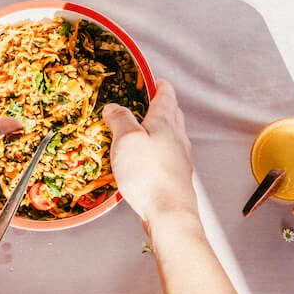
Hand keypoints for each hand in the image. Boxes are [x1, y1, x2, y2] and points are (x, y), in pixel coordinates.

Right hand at [103, 80, 197, 227]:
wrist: (169, 212)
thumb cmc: (149, 175)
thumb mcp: (126, 140)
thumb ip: (120, 120)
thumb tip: (113, 107)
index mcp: (165, 122)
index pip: (166, 96)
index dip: (160, 85)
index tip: (156, 80)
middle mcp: (177, 138)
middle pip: (173, 115)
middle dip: (163, 106)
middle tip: (152, 101)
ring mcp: (179, 159)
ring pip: (172, 136)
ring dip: (162, 129)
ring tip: (146, 130)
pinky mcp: (176, 178)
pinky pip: (168, 157)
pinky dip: (159, 151)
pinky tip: (148, 160)